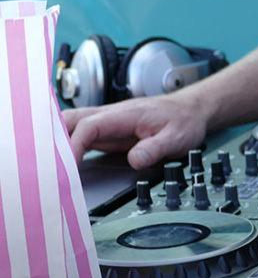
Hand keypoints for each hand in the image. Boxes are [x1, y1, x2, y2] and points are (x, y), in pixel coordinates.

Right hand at [63, 92, 207, 169]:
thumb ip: (155, 148)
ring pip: (72, 125)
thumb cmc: (183, 121)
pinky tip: (61, 161)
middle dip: (54, 140)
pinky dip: (67, 145)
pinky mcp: (108, 132)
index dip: (74, 145)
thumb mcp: (175, 138)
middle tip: (46, 166)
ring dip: (57, 142)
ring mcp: (107, 123)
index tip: (69, 167)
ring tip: (49, 166)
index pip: (89, 126)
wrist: (190, 110)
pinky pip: (80, 135)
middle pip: (71, 119)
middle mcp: (111, 115)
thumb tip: (135, 160)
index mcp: (125, 114)